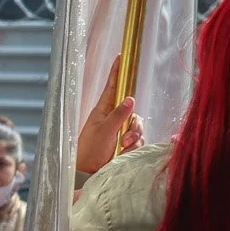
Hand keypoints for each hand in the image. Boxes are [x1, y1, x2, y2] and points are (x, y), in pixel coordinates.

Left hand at [75, 53, 145, 176]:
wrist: (89, 173)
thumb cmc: (90, 151)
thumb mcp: (103, 131)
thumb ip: (118, 115)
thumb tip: (131, 98)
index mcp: (103, 110)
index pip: (112, 87)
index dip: (117, 72)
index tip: (121, 56)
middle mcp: (113, 117)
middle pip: (133, 110)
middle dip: (133, 125)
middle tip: (125, 138)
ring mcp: (120, 130)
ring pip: (138, 126)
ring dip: (133, 138)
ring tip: (122, 147)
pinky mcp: (127, 143)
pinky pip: (140, 139)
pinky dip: (134, 146)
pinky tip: (124, 153)